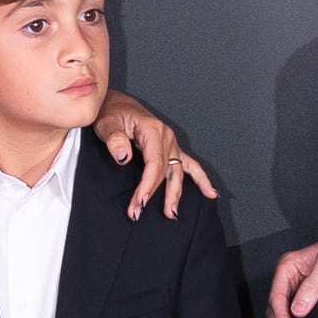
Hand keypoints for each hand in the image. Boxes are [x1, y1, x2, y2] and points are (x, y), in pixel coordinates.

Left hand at [95, 90, 220, 221]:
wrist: (114, 103)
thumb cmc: (111, 112)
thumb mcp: (107, 123)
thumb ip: (115, 139)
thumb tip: (123, 156)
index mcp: (154, 130)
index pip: (154, 164)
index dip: (148, 185)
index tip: (139, 202)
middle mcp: (167, 137)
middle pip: (166, 172)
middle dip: (155, 195)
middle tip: (139, 212)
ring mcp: (171, 143)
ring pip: (179, 173)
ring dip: (175, 194)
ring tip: (172, 213)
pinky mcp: (170, 148)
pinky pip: (190, 165)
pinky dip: (200, 179)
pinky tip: (210, 193)